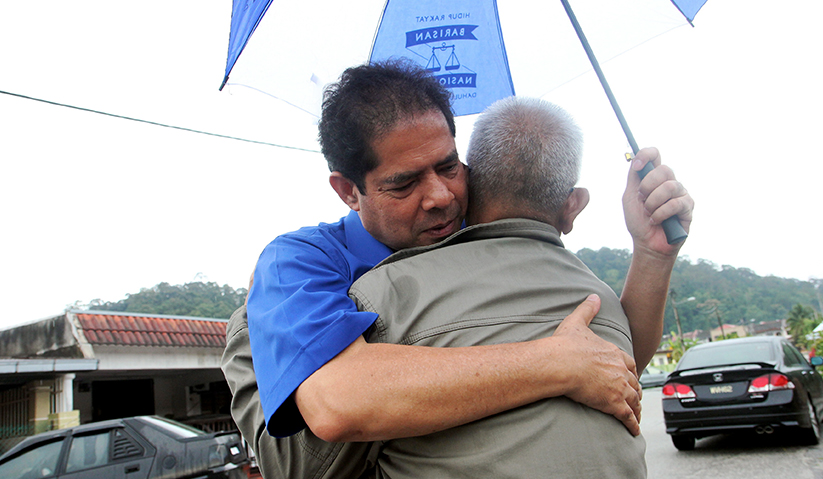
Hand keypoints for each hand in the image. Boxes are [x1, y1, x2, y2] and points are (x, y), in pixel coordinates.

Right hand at [551, 294, 642, 435]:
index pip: (629, 363)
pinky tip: (633, 430)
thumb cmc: (566, 345)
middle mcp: (620, 370)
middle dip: (635, 390)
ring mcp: (619, 387)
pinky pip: (627, 416)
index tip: (629, 376)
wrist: (560, 363)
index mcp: (613, 353)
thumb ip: (588, 309)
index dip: (630, 371)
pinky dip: (632, 424)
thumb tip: (594, 296)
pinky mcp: (613, 403)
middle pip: (634, 382)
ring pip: (634, 400)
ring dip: (636, 408)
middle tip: (634, 397)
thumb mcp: (577, 322)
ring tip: (635, 416)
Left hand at [622, 147, 693, 255]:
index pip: (655, 155)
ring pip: (669, 187)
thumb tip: (637, 160)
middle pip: (664, 169)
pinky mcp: (688, 207)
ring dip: (653, 203)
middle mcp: (669, 182)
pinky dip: (660, 214)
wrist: (647, 244)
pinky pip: (675, 204)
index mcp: (654, 178)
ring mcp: (680, 194)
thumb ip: (634, 178)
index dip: (646, 155)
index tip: (637, 166)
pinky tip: (656, 221)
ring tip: (649, 214)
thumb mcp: (630, 197)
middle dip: (648, 186)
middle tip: (642, 200)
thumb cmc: (638, 221)